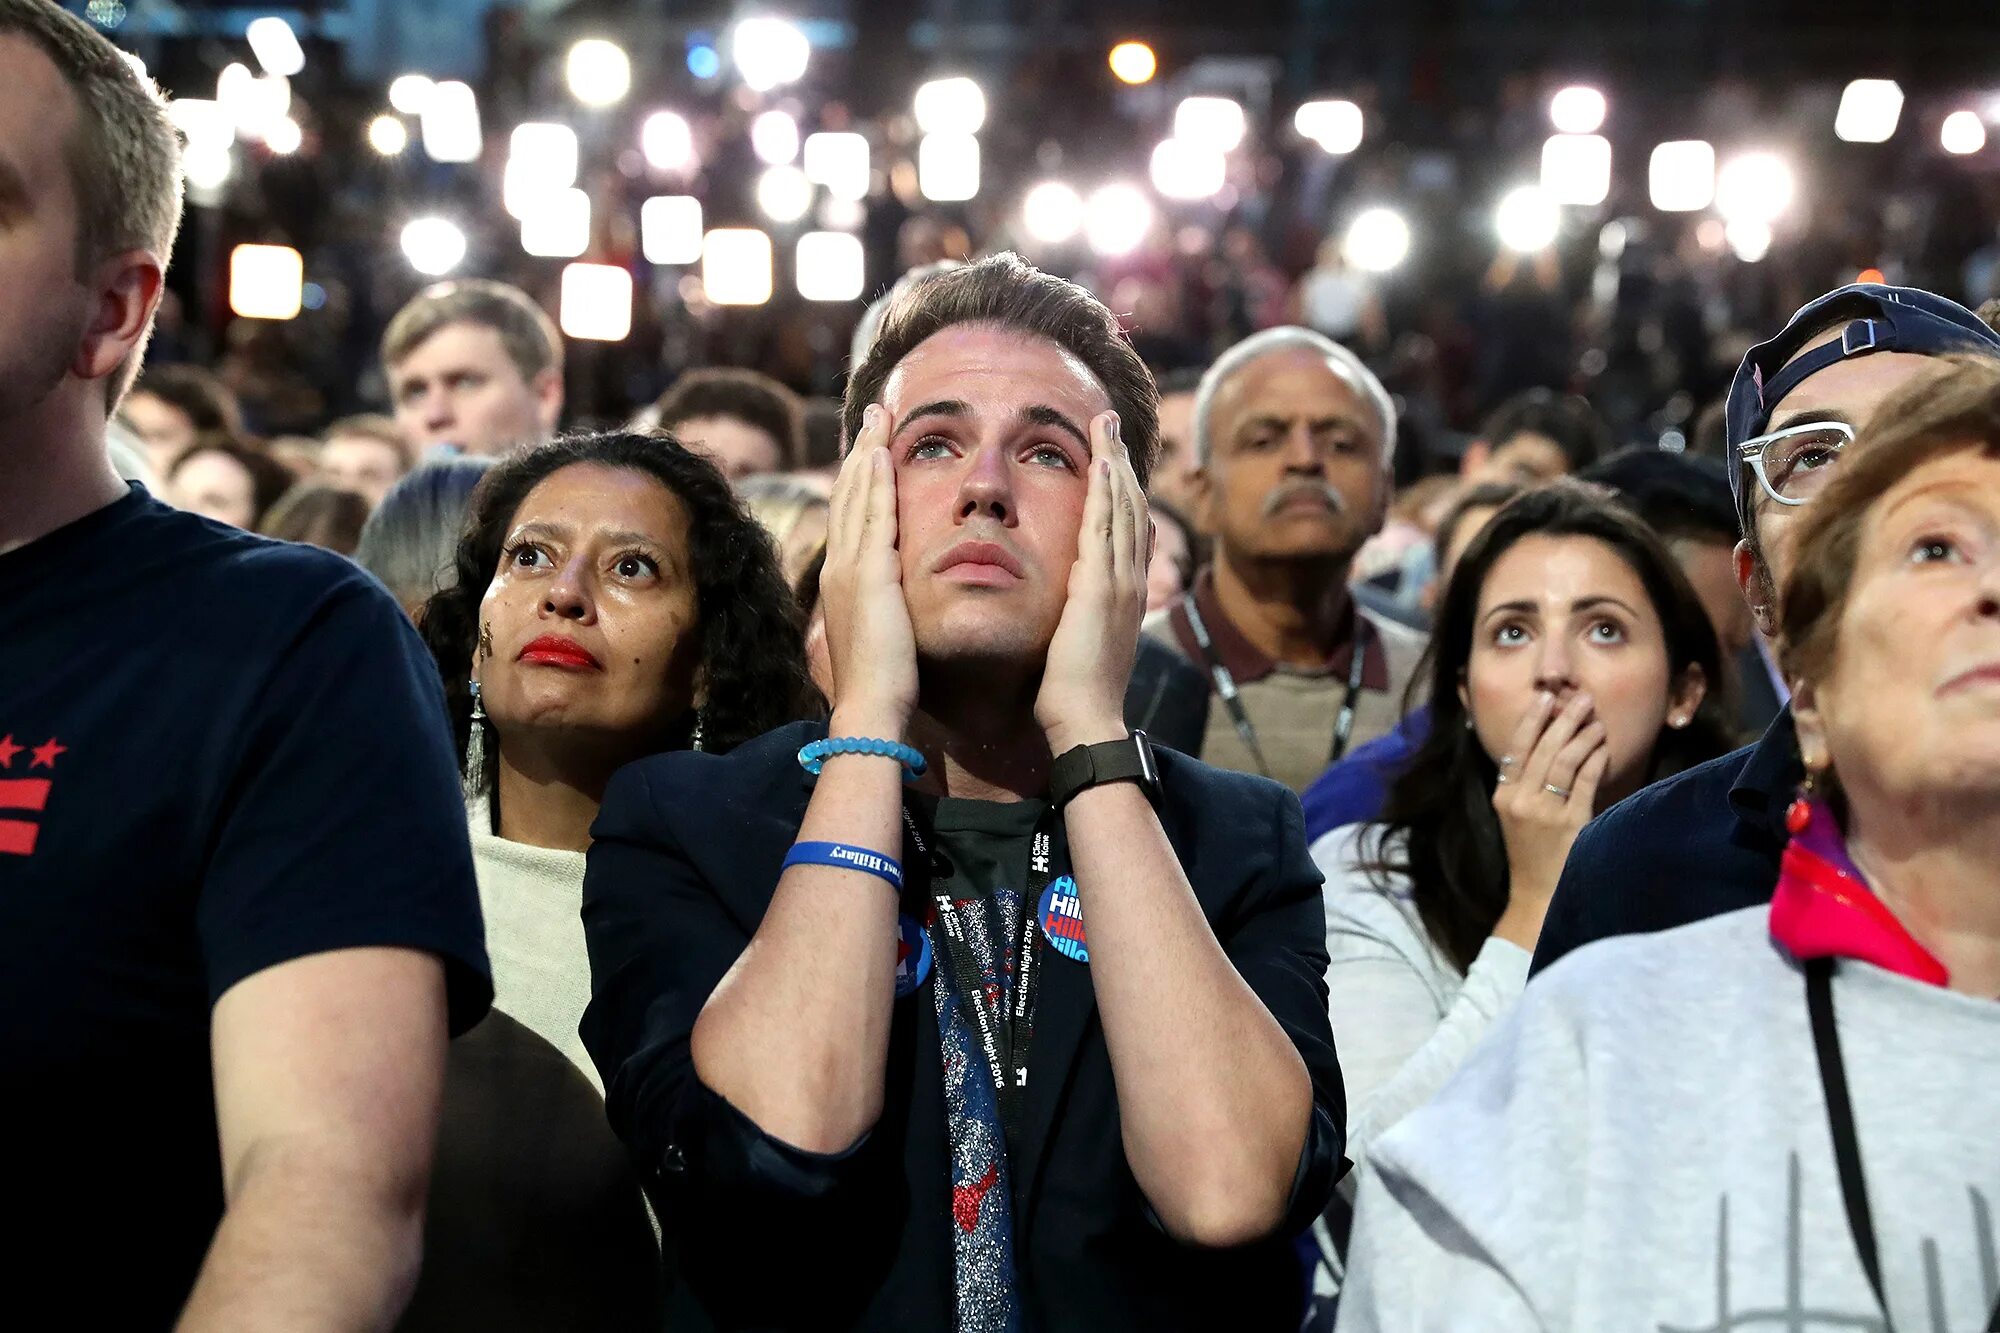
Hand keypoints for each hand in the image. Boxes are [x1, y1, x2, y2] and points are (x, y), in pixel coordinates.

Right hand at [818, 405, 917, 734]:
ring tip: (878, 417)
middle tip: (873, 413)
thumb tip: (887, 601)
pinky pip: (875, 517)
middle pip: (848, 494)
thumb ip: (879, 608)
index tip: (870, 447)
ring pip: (858, 496)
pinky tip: (882, 454)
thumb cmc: (880, 683)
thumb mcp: (877, 633)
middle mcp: (839, 567)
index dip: (859, 477)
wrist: (870, 708)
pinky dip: (877, 483)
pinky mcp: (871, 575)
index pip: (849, 516)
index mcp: (841, 580)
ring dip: (868, 453)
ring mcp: (850, 569)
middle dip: (861, 450)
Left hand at [1037, 412, 1148, 753]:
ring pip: (1123, 508)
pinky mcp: (1101, 587)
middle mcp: (1130, 581)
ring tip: (1106, 425)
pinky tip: (1103, 462)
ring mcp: (1120, 582)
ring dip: (1115, 462)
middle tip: (1111, 422)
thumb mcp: (1082, 645)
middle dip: (1122, 461)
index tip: (1113, 457)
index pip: (1129, 528)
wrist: (1085, 721)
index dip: (1123, 489)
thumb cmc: (1075, 694)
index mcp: (1124, 594)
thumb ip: (1081, 618)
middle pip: (1132, 506)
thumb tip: (1073, 608)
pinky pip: (1106, 528)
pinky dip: (1107, 492)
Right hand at [1489, 690, 1608, 948]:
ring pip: (1565, 761)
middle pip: (1543, 749)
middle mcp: (1520, 801)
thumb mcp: (1516, 815)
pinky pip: (1585, 783)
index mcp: (1503, 796)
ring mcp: (1545, 813)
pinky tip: (1604, 748)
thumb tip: (1546, 742)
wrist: (1538, 895)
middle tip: (1581, 697)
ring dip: (1583, 736)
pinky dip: (1595, 761)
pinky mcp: (1570, 825)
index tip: (1546, 697)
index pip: (1516, 748)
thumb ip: (1524, 783)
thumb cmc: (1531, 853)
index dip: (1532, 719)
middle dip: (1564, 718)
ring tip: (1596, 719)